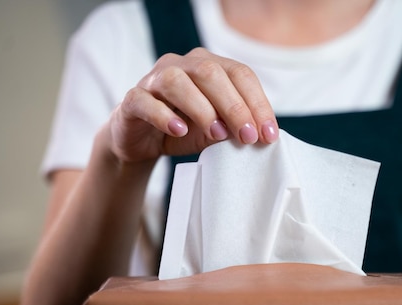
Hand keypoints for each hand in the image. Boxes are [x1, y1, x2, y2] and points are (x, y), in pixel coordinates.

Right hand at [106, 47, 278, 162]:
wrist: (141, 141)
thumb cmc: (184, 129)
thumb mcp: (215, 131)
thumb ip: (235, 128)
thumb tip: (261, 135)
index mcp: (208, 66)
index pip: (240, 74)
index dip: (258, 103)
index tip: (268, 135)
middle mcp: (182, 65)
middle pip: (211, 74)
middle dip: (234, 107)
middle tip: (248, 137)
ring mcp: (154, 79)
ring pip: (177, 82)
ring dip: (202, 109)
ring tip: (217, 135)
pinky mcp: (132, 99)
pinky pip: (145, 101)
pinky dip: (163, 115)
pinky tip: (179, 130)